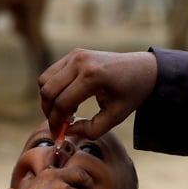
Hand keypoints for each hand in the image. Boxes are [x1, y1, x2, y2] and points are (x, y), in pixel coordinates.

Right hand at [38, 49, 157, 139]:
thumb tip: (67, 130)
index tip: (58, 135)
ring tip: (65, 112)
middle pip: (48, 91)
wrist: (143, 69)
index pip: (62, 103)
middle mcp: (80, 62)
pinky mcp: (74, 54)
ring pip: (44, 80)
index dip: (56, 123)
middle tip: (59, 125)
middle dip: (49, 112)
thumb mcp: (115, 117)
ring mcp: (75, 55)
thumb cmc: (131, 94)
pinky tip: (68, 100)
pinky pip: (51, 73)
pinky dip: (53, 89)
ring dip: (49, 100)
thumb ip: (90, 130)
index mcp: (93, 76)